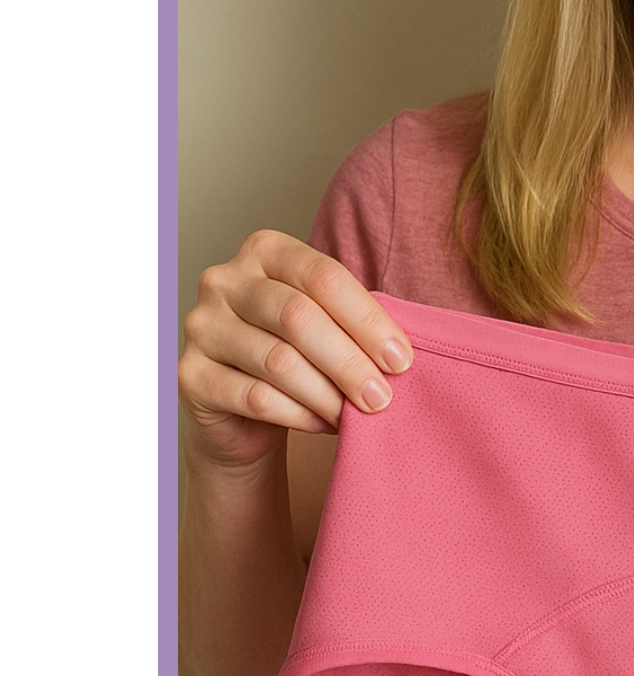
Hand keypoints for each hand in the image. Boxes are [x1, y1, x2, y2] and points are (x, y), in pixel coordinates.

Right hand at [179, 231, 411, 470]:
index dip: (368, 320)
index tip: (401, 360)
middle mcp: (224, 280)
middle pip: (298, 317)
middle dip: (350, 362)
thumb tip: (401, 353)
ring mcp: (201, 326)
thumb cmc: (297, 356)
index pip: (323, 277)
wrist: (243, 412)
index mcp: (265, 251)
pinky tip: (324, 424)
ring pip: (278, 361)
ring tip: (357, 415)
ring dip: (328, 395)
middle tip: (383, 397)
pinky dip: (300, 414)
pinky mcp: (190, 374)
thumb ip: (354, 323)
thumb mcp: (327, 326)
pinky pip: (255, 397)